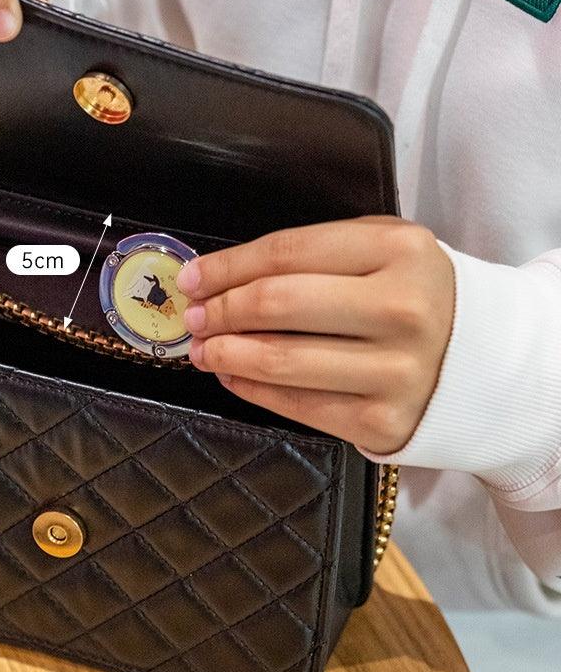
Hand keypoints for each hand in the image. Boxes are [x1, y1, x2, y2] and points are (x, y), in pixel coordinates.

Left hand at [177, 216, 454, 453]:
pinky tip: (233, 375)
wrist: (478, 359)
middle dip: (220, 310)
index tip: (193, 277)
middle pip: (278, 305)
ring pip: (281, 360)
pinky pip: (299, 405)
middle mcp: (402, 309)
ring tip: (203, 348)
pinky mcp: (384, 421)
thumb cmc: (412, 294)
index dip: (228, 267)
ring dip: (226, 353)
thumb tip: (222, 278)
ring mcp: (396, 371)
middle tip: (193, 316)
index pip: (287, 253)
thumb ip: (310, 254)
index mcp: (400, 251)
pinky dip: (252, 390)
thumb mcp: (379, 250)